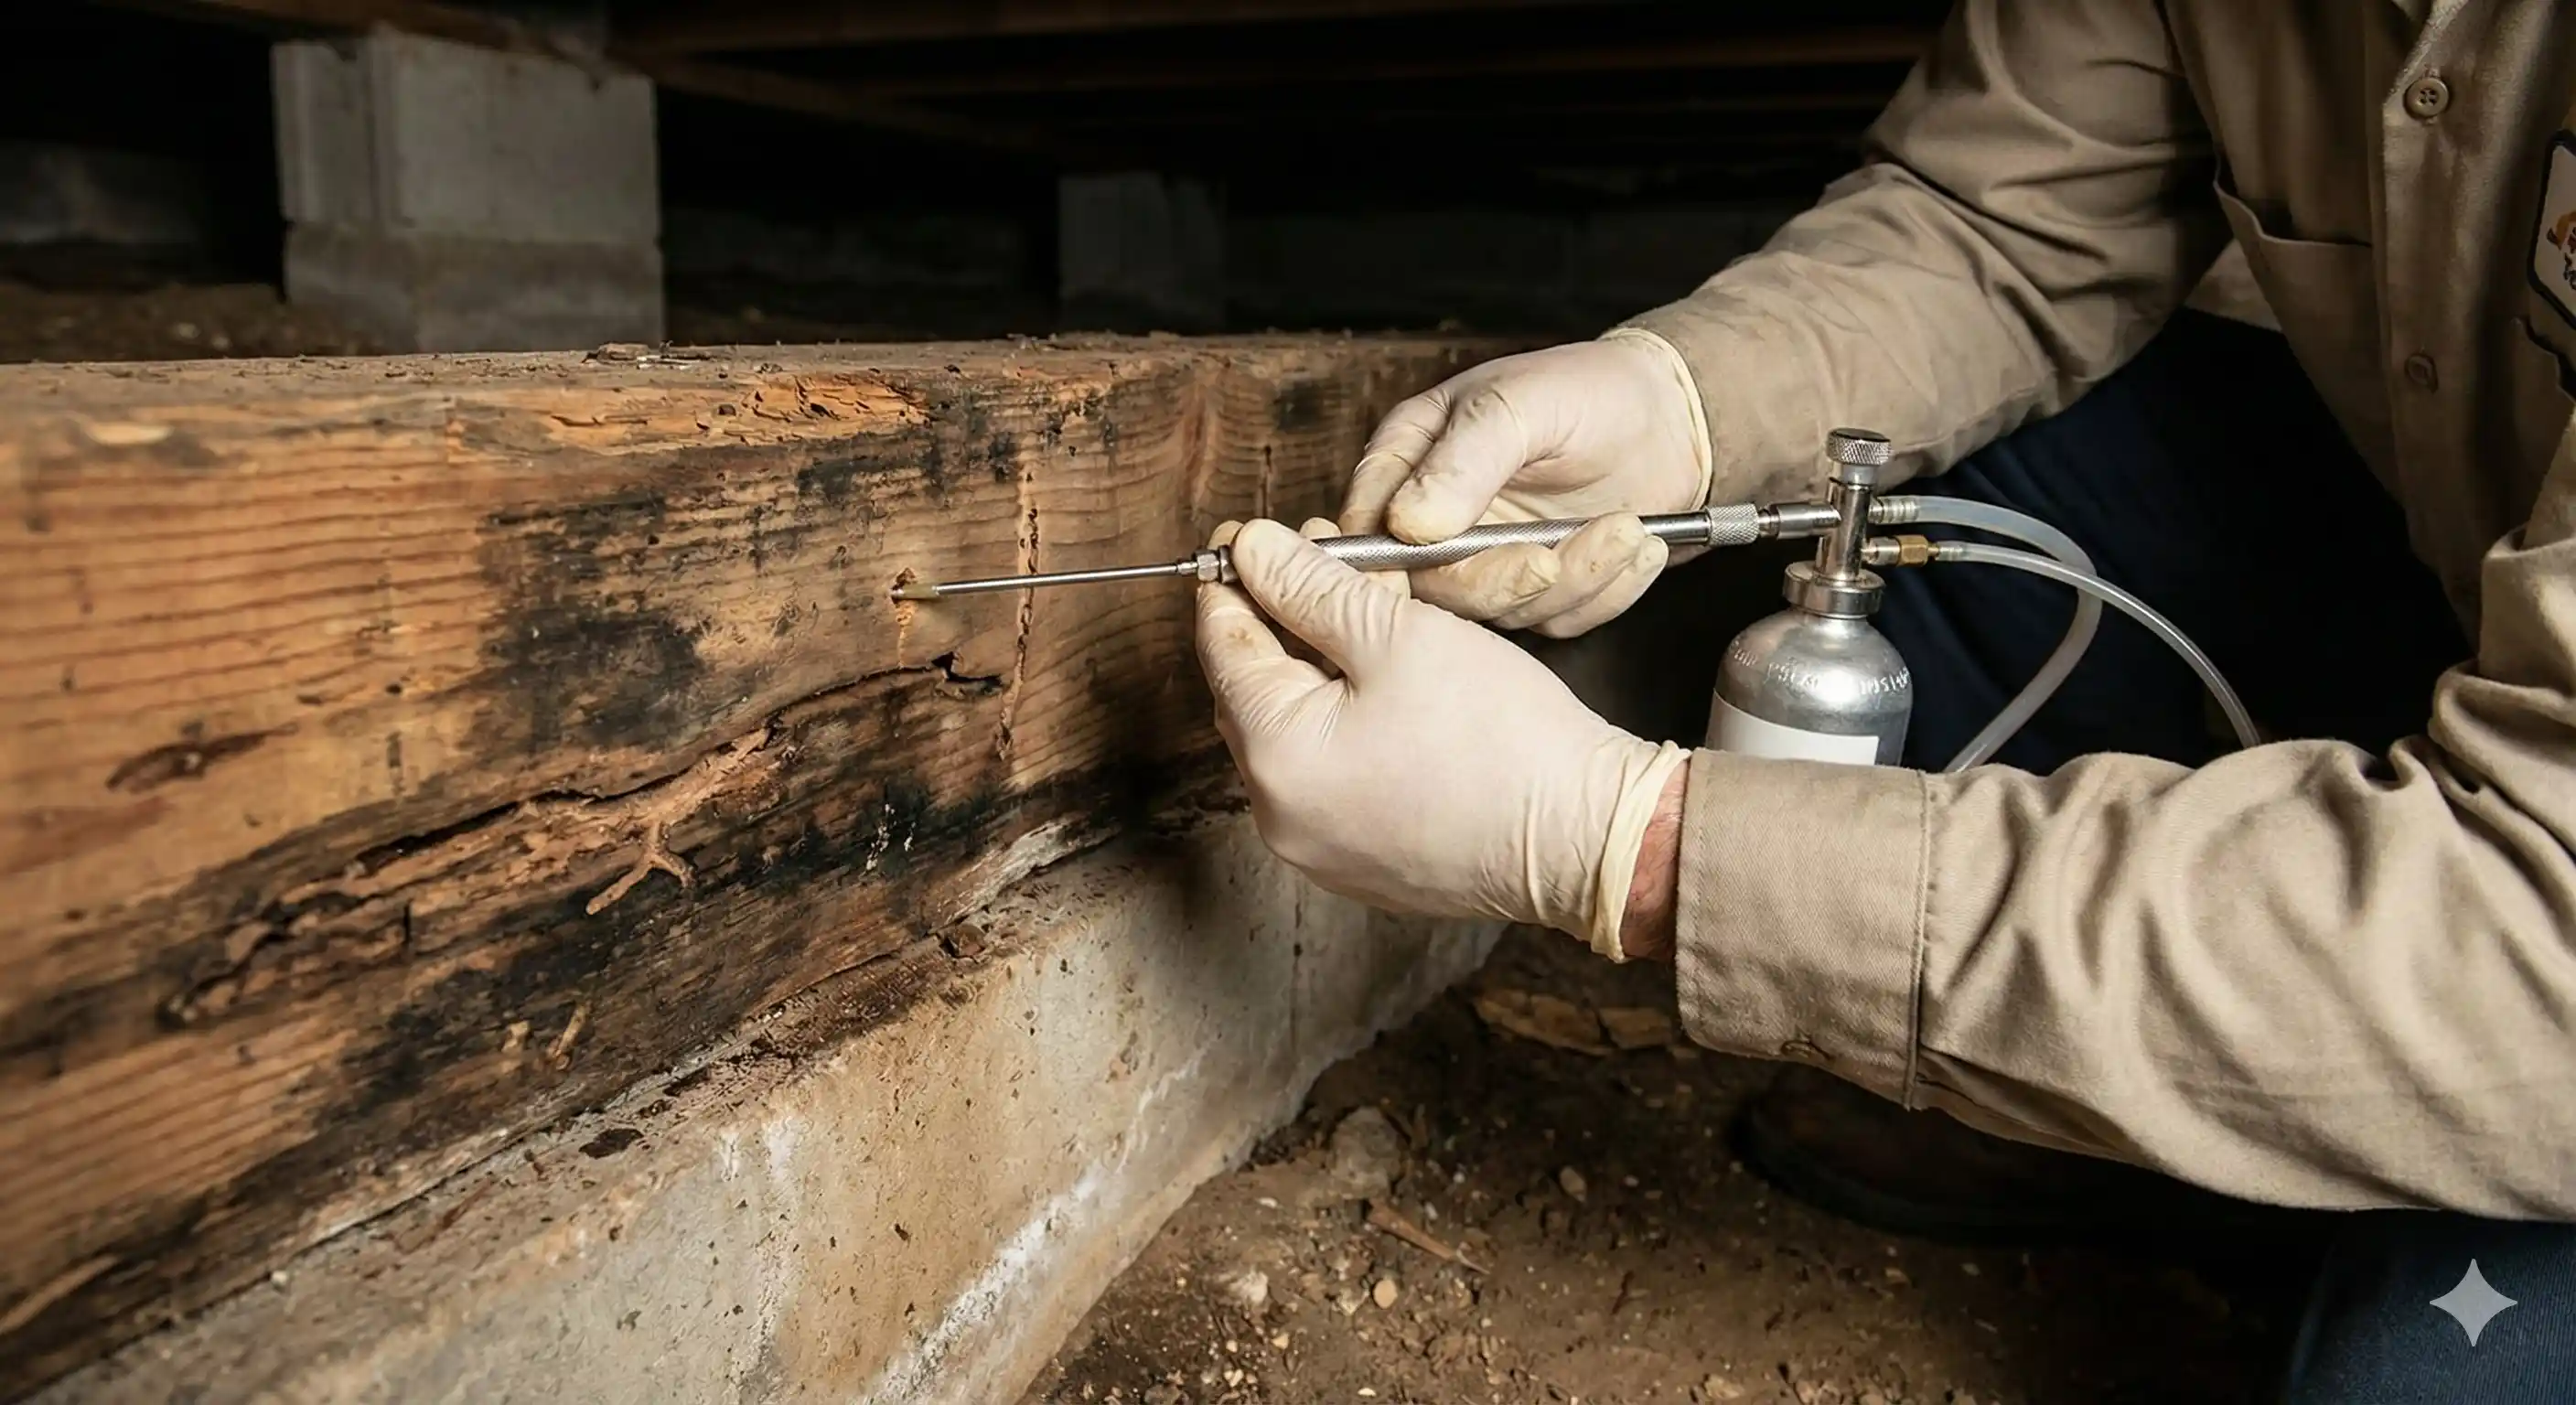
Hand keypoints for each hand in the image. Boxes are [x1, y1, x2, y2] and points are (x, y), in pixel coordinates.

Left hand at [1196, 518, 1687, 957]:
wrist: (1586, 837)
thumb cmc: (1501, 735)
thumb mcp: (1397, 634)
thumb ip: (1310, 586)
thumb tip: (1250, 550)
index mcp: (1277, 757)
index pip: (1222, 649)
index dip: (1230, 582)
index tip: (1240, 536)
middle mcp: (1280, 817)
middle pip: (1251, 694)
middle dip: (1278, 620)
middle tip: (1317, 560)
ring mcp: (1321, 849)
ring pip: (1292, 735)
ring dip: (1314, 669)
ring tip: (1364, 611)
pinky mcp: (1363, 862)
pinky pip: (1329, 777)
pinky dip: (1341, 722)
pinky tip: (1384, 683)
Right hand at [1340, 330, 1710, 636]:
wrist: (1674, 419)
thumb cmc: (1589, 391)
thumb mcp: (1521, 404)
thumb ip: (1463, 461)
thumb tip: (1408, 525)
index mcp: (1410, 461)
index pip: (1367, 528)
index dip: (1391, 562)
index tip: (1443, 565)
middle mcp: (1437, 520)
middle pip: (1433, 589)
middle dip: (1501, 581)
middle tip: (1552, 559)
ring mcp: (1488, 562)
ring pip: (1503, 613)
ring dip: (1574, 580)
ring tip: (1627, 529)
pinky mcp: (1539, 592)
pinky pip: (1558, 620)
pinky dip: (1605, 591)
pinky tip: (1636, 545)